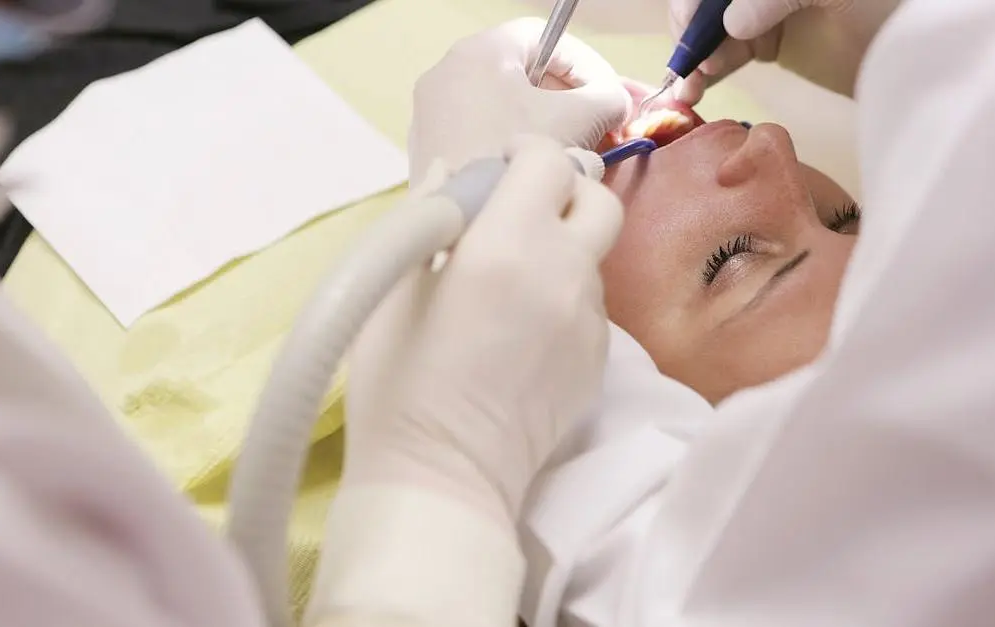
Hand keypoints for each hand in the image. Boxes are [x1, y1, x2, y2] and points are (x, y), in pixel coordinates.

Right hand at [343, 136, 622, 527]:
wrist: (443, 478)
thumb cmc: (399, 384)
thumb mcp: (395, 290)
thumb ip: (430, 216)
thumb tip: (450, 171)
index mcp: (509, 245)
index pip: (548, 162)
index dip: (525, 152)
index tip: (499, 164)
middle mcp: (565, 273)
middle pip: (598, 199)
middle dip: (565, 190)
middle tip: (521, 210)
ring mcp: (590, 321)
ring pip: (594, 257)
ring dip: (563, 248)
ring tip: (511, 283)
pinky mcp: (599, 362)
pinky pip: (591, 307)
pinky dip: (565, 298)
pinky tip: (523, 332)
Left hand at [408, 18, 631, 181]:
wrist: (462, 225)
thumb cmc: (520, 160)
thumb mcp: (578, 121)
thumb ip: (608, 99)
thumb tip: (617, 101)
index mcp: (479, 52)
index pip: (545, 36)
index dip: (587, 63)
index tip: (610, 96)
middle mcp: (446, 74)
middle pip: (521, 70)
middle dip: (569, 97)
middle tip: (600, 126)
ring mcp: (431, 114)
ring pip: (501, 105)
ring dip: (543, 122)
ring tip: (574, 152)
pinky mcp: (428, 150)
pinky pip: (481, 132)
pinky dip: (513, 142)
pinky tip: (537, 171)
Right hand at [668, 0, 902, 102]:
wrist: (927, 53)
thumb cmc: (895, 8)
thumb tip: (733, 22)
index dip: (696, 3)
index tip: (692, 29)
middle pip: (712, 1)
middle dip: (694, 28)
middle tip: (691, 66)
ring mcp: (768, 6)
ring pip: (715, 24)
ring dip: (697, 53)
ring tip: (691, 88)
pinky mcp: (772, 39)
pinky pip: (729, 48)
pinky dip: (709, 67)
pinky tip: (697, 87)